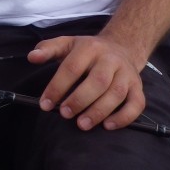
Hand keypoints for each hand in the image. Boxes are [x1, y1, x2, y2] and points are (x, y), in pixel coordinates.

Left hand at [28, 34, 145, 130]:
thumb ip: (48, 49)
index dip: (57, 86)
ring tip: (82, 124)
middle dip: (79, 100)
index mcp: (90, 47)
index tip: (45, 104)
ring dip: (99, 111)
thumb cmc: (89, 50)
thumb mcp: (67, 44)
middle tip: (65, 114)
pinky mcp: (138, 87)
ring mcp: (127, 73)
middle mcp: (111, 59)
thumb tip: (32, 57)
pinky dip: (124, 117)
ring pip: (116, 93)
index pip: (72, 67)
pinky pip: (136, 104)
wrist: (122, 46)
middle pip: (97, 81)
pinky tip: (108, 126)